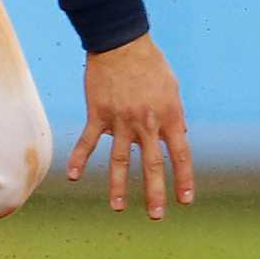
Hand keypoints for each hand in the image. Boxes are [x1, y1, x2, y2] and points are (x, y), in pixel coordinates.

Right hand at [66, 33, 193, 218]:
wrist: (120, 42)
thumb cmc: (150, 63)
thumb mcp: (172, 88)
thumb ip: (176, 114)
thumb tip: (180, 133)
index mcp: (169, 117)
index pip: (180, 155)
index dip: (183, 179)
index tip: (185, 200)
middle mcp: (146, 123)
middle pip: (152, 165)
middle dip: (154, 193)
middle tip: (155, 215)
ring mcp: (121, 120)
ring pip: (120, 159)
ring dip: (118, 185)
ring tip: (117, 207)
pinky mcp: (98, 114)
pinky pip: (88, 141)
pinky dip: (79, 159)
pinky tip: (74, 176)